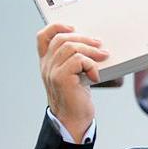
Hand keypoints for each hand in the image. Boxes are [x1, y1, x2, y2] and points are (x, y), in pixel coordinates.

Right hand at [36, 23, 108, 141]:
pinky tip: (96, 76)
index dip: (56, 27)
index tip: (73, 27)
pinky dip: (91, 64)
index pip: (43, 37)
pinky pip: (78, 60)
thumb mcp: (75, 76)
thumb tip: (96, 45)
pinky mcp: (61, 78)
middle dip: (83, 38)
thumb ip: (76, 62)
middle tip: (100, 44)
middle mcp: (46, 65)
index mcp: (47, 63)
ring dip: (91, 50)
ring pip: (71, 47)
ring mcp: (52, 71)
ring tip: (104, 56)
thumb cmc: (77, 99)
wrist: (73, 121)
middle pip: (62, 39)